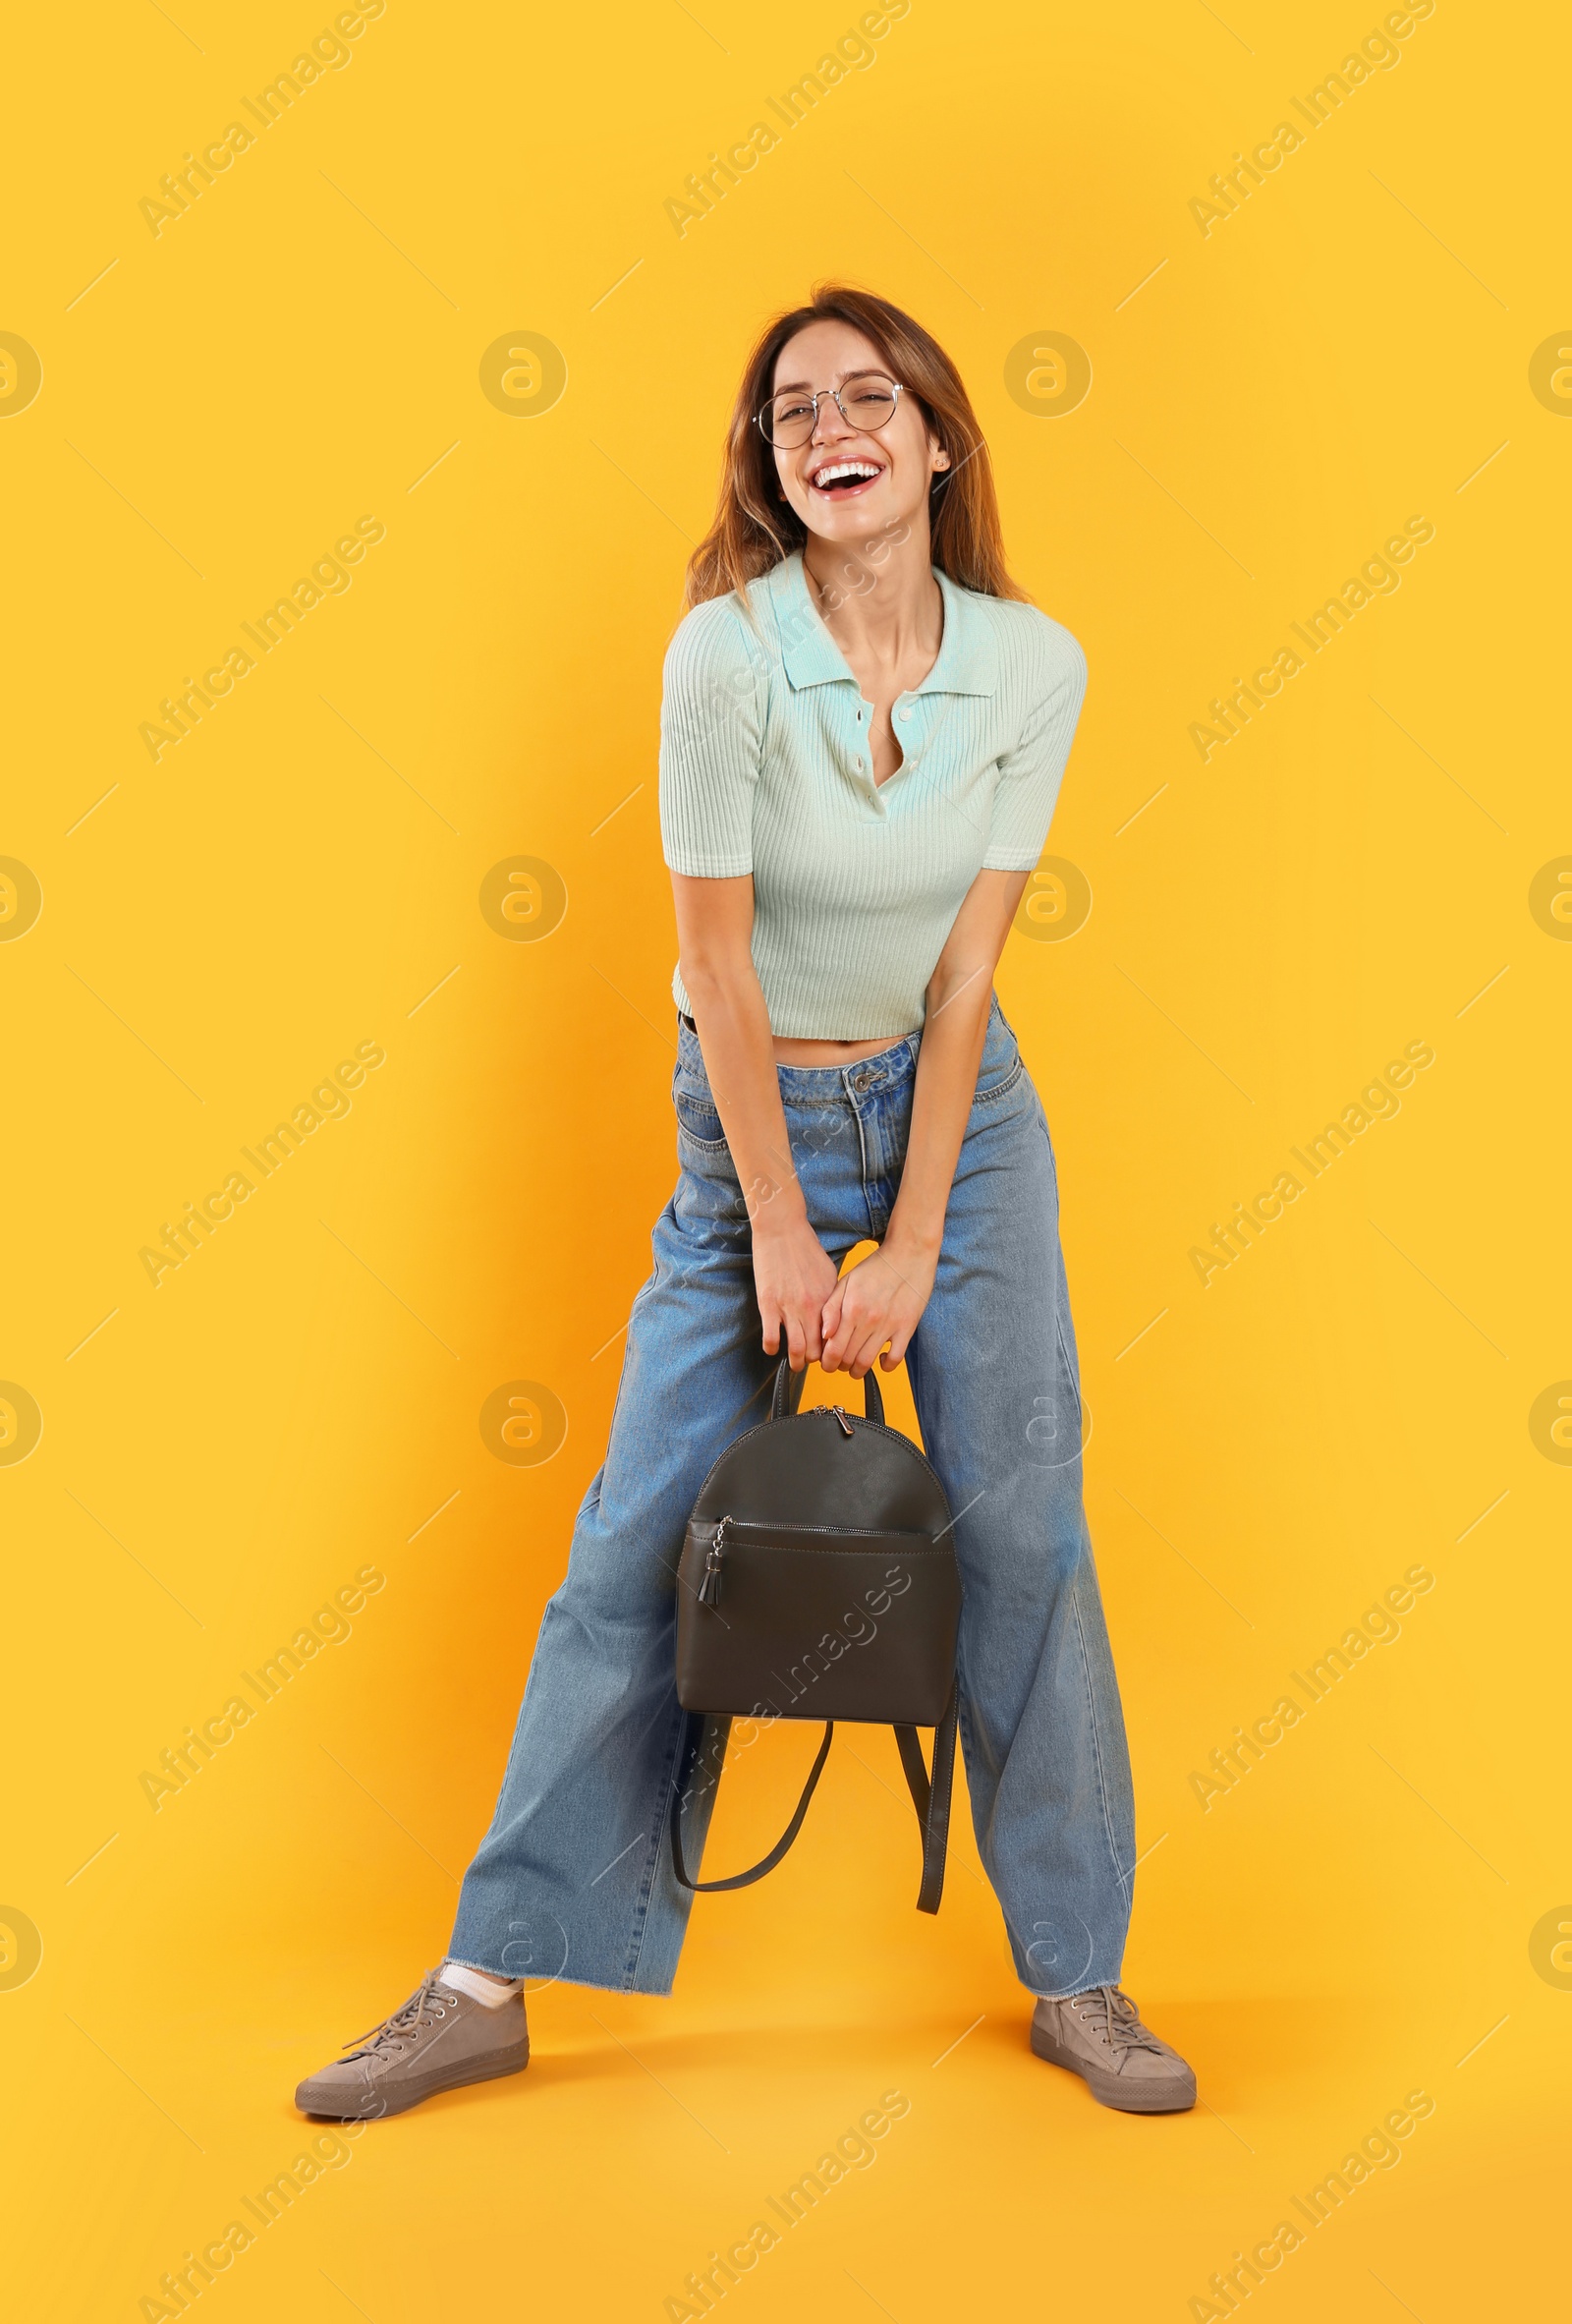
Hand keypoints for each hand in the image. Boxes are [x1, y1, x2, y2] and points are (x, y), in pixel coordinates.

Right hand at [752, 1209, 840, 1371]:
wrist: (782, 1229)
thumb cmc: (805, 1248)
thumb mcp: (828, 1273)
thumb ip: (832, 1297)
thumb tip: (836, 1316)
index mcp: (828, 1300)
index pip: (835, 1339)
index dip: (834, 1352)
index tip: (830, 1356)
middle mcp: (811, 1308)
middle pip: (818, 1350)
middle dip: (816, 1362)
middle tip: (813, 1364)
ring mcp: (789, 1308)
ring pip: (796, 1350)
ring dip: (796, 1362)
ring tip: (795, 1365)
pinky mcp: (769, 1305)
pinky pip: (771, 1338)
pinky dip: (772, 1348)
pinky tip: (773, 1347)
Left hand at [820, 1236, 936, 1378]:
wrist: (909, 1254)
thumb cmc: (876, 1267)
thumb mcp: (846, 1282)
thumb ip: (831, 1308)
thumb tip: (824, 1335)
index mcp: (851, 1309)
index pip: (833, 1350)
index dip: (827, 1362)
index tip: (827, 1362)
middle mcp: (868, 1320)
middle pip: (848, 1359)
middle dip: (839, 1367)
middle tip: (839, 1363)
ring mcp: (889, 1325)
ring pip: (868, 1362)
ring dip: (858, 1371)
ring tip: (856, 1366)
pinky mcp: (907, 1328)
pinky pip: (895, 1359)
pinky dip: (886, 1366)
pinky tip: (881, 1359)